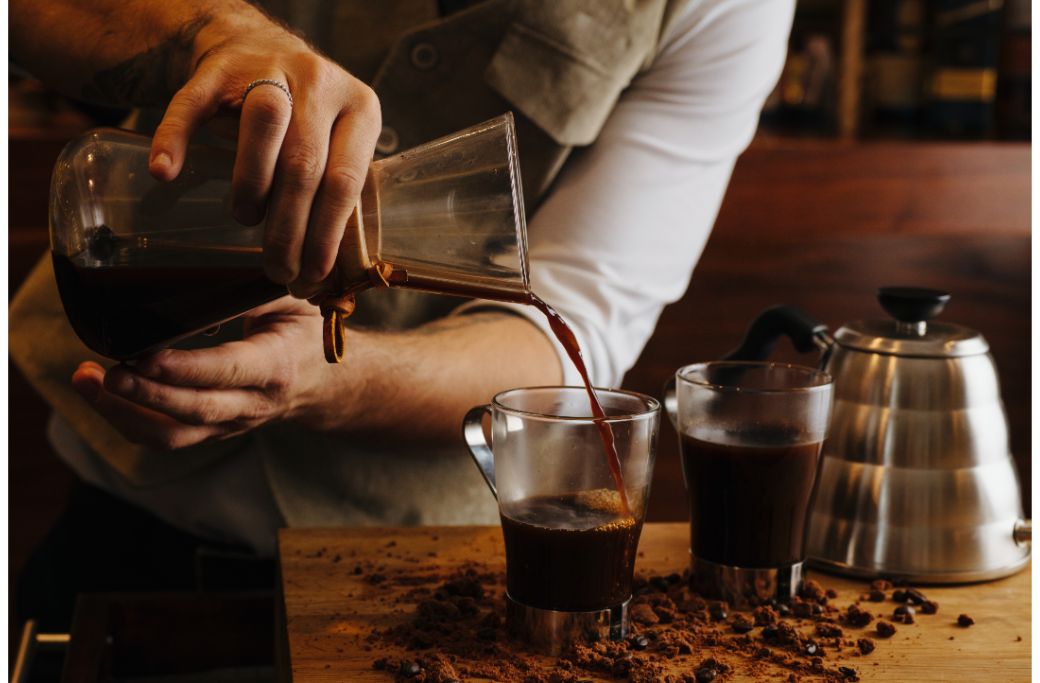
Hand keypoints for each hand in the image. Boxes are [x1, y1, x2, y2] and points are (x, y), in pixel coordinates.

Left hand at [71, 297, 332, 450]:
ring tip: (86, 382)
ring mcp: (230, 424)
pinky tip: (101, 395)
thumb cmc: (304, 334)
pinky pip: (166, 437)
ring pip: (172, 434)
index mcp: (275, 366)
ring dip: (123, 414)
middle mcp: (252, 403)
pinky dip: (127, 420)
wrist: (325, 385)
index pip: (226, 371)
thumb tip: (203, 273)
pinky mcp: (211, 432)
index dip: (182, 369)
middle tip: (104, 373)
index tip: (143, 355)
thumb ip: (252, 290)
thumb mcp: (291, 302)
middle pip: (193, 410)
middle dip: (143, 395)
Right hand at [149, 8, 381, 297]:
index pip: (346, 179)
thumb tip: (319, 272)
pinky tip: (165, 172)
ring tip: (246, 219)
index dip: (327, 232)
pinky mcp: (217, 68)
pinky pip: (194, 102)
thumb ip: (333, 190)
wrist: (255, 47)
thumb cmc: (303, 119)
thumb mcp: (335, 143)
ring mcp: (270, 68)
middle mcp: (321, 83)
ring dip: (252, 182)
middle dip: (288, 227)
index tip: (312, 272)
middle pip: (305, 163)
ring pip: (263, 122)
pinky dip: (175, 138)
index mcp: (360, 110)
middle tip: (276, 267)